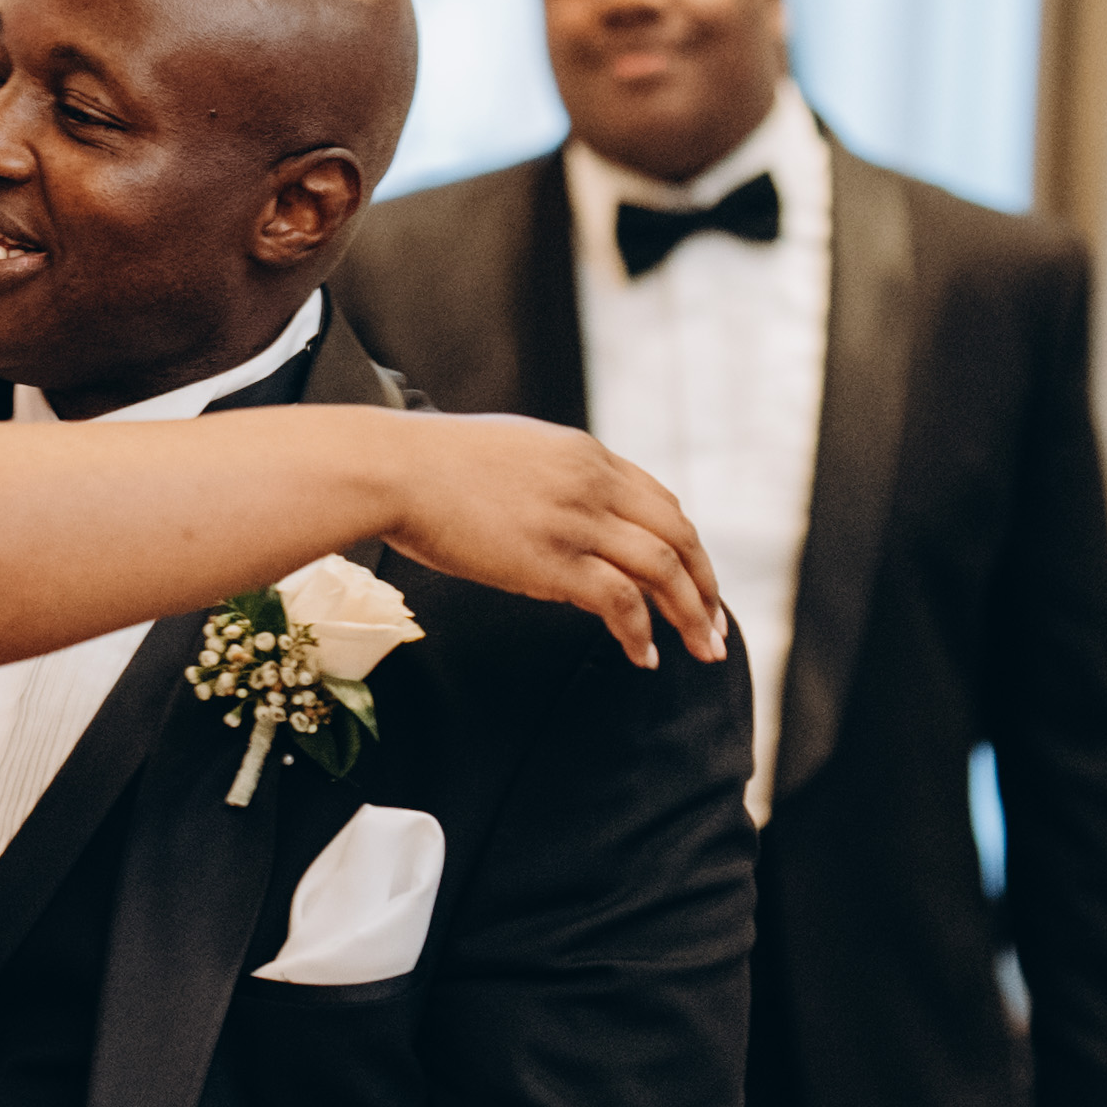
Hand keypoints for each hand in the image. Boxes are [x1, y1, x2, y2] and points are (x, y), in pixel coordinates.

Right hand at [375, 414, 728, 669]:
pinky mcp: (552, 561)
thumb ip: (554, 476)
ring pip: (663, 570)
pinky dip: (641, 632)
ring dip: (690, 615)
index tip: (696, 580)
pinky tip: (643, 655)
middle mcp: (593, 483)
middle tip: (714, 626)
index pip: (662, 501)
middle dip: (705, 585)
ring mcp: (576, 521)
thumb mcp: (514, 451)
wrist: (392, 469)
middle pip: (679, 535)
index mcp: (586, 454)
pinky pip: (620, 603)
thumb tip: (567, 511)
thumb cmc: (433, 465)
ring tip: (701, 650)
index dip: (687, 546)